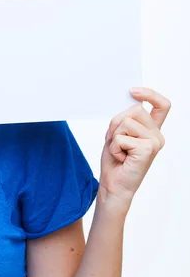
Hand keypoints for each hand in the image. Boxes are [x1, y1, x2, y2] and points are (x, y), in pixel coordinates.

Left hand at [100, 87, 170, 204]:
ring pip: (125, 122)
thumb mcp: (117, 135)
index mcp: (152, 130)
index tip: (133, 91)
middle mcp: (157, 135)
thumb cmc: (114, 161)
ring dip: (113, 137)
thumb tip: (128, 101)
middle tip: (115, 142)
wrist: (113, 185)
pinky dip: (114, 147)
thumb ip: (125, 120)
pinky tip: (121, 158)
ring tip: (119, 151)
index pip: (161, 106)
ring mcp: (155, 142)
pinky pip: (121, 137)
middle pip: (134, 110)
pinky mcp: (148, 149)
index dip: (150, 94)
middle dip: (116, 123)